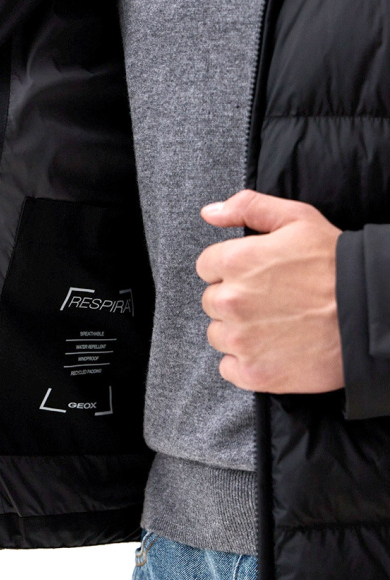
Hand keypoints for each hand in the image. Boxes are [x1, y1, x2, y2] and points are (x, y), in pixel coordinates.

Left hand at [195, 189, 344, 393]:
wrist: (371, 313)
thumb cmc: (336, 265)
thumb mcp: (297, 219)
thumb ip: (248, 207)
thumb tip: (210, 212)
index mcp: (235, 262)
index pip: (207, 267)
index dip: (231, 270)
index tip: (256, 276)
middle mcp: (230, 301)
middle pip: (212, 301)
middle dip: (235, 300)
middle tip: (271, 300)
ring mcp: (241, 339)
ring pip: (218, 334)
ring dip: (238, 331)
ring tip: (275, 324)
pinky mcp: (253, 372)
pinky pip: (229, 368)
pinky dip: (245, 362)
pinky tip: (272, 349)